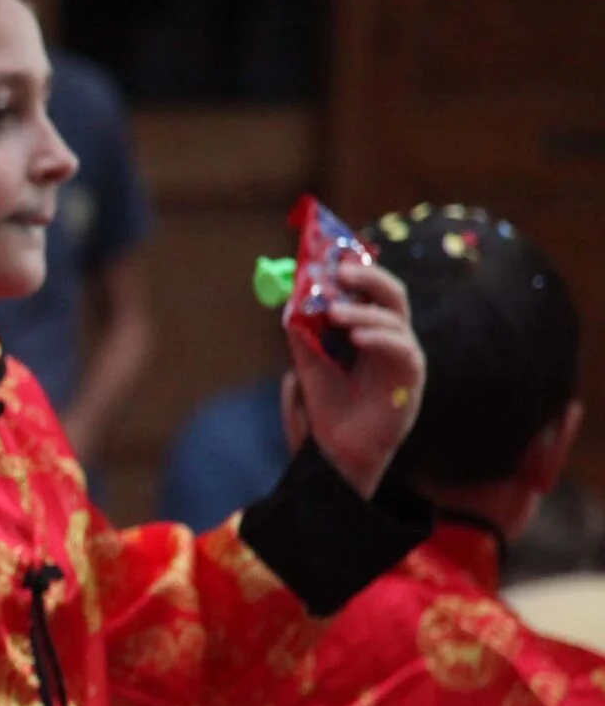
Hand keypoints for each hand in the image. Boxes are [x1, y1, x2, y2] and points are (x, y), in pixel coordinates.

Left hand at [280, 259, 423, 498]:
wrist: (335, 451)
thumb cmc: (327, 407)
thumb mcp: (307, 365)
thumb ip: (302, 335)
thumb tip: (293, 301)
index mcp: (369, 330)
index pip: (370, 290)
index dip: (357, 269)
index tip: (333, 254)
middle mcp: (390, 338)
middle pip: (392, 294)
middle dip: (368, 276)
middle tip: (340, 270)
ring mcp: (404, 356)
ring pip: (395, 318)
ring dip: (363, 310)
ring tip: (333, 312)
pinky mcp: (411, 378)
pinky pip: (403, 349)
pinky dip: (380, 337)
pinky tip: (356, 337)